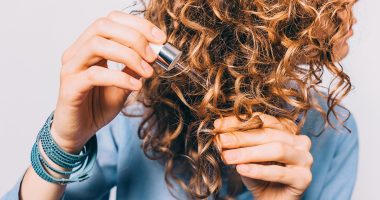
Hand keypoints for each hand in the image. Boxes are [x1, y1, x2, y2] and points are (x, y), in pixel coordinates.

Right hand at [51, 11, 166, 152]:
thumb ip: (135, 67)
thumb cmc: (98, 106)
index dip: (138, 24)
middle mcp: (77, 52)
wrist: (79, 132)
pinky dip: (119, 77)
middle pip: (103, 26)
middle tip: (153, 55)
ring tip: (147, 71)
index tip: (160, 38)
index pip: (111, 20)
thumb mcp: (124, 83)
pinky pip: (94, 75)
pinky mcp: (69, 87)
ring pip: (97, 45)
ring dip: (128, 55)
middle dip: (134, 37)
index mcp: (90, 46)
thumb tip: (155, 53)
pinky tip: (134, 86)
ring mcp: (71, 68)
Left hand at [214, 114, 312, 199]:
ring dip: (249, 153)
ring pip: (277, 150)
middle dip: (241, 137)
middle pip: (268, 134)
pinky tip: (241, 169)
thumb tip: (219, 130)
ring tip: (228, 157)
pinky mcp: (304, 178)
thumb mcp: (247, 157)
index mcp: (287, 131)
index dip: (240, 122)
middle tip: (221, 140)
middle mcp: (300, 142)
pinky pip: (279, 172)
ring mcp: (305, 159)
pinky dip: (259, 170)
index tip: (218, 125)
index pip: (263, 121)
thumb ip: (239, 143)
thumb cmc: (260, 177)